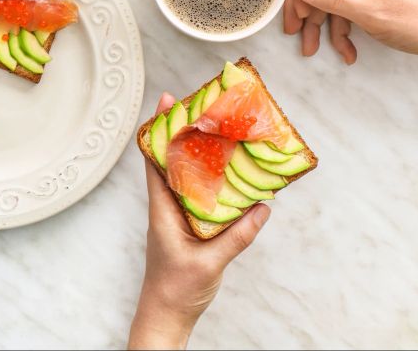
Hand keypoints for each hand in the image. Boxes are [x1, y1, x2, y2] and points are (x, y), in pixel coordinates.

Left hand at [128, 94, 270, 349]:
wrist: (166, 316)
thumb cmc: (177, 290)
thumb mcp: (210, 262)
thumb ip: (236, 236)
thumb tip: (262, 208)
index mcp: (162, 210)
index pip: (155, 162)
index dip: (159, 131)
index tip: (167, 101)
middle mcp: (167, 208)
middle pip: (171, 162)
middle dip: (184, 133)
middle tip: (203, 107)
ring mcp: (176, 217)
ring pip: (186, 177)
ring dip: (198, 155)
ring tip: (219, 131)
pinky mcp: (188, 227)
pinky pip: (198, 197)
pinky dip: (211, 182)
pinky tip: (229, 176)